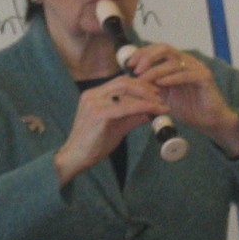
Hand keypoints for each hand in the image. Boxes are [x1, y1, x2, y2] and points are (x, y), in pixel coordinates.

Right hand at [54, 75, 168, 184]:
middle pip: (124, 82)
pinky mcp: (99, 114)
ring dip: (147, 97)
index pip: (120, 82)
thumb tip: (151, 112)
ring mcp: (94, 103)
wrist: (77, 157)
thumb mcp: (118, 126)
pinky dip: (144, 107)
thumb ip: (133, 117)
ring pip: (126, 91)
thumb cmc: (95, 143)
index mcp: (94, 95)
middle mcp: (92, 95)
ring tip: (161, 105)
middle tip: (161, 97)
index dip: (140, 85)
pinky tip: (155, 111)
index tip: (156, 92)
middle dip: (146, 88)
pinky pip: (126, 107)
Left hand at [125, 44, 238, 156]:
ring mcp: (198, 68)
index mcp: (178, 63)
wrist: (210, 121)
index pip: (157, 49)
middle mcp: (188, 61)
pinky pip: (187, 74)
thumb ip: (152, 85)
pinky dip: (172, 78)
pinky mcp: (205, 78)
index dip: (142, 53)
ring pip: (173, 61)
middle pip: (165, 48)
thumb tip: (131, 80)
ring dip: (156, 70)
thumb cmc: (189, 108)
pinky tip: (161, 83)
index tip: (128, 64)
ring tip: (144, 79)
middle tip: (135, 69)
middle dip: (147, 57)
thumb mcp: (165, 95)